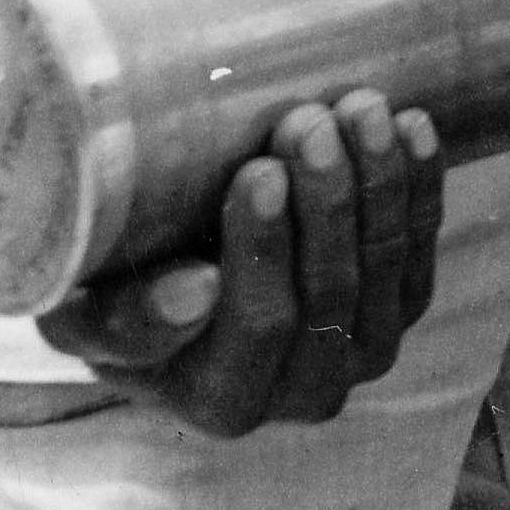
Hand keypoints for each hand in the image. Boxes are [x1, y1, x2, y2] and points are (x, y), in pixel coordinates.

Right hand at [38, 89, 445, 437]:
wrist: (172, 292)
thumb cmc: (113, 301)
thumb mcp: (87, 318)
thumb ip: (125, 320)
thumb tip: (194, 295)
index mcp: (223, 401)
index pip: (260, 323)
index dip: (265, 248)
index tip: (259, 172)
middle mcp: (303, 391)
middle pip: (332, 286)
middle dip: (325, 198)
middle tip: (307, 121)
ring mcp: (363, 352)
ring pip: (384, 260)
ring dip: (377, 178)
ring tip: (357, 108)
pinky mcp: (402, 310)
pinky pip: (422, 242)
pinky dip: (418, 182)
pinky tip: (411, 126)